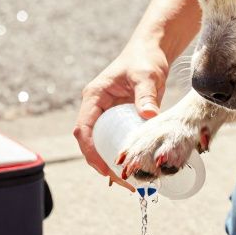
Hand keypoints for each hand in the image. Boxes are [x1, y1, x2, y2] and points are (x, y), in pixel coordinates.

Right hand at [73, 41, 169, 180]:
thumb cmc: (146, 59)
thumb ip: (146, 95)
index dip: (90, 151)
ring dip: (110, 164)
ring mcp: (106, 115)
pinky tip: (131, 172)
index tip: (105, 168)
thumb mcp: (146, 76)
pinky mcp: (119, 119)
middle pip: (89, 142)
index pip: (83, 129)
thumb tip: (149, 115)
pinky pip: (114, 141)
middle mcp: (96, 108)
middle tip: (121, 182)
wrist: (152, 51)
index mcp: (94, 97)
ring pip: (100, 145)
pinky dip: (120, 156)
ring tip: (129, 183)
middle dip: (100, 164)